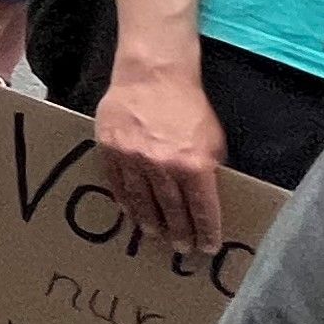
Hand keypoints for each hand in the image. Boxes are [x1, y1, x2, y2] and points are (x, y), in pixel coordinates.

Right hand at [95, 53, 225, 248]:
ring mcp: (132, 159)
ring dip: (150, 222)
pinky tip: (131, 212)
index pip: (202, 209)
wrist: (153, 75)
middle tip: (181, 248)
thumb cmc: (188, 105)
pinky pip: (118, 183)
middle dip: (179, 232)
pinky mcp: (110, 149)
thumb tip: (205, 194)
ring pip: (141, 201)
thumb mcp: (213, 138)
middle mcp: (162, 166)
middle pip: (171, 210)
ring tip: (154, 236)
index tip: (207, 247)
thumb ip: (208, 167)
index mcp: (193, 164)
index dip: (206, 231)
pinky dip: (125, 200)